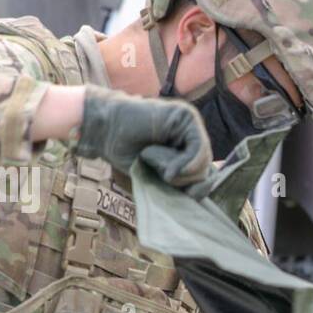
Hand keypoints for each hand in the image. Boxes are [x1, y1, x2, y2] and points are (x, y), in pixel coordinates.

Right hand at [75, 85, 213, 198]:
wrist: (105, 131)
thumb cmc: (127, 153)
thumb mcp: (158, 175)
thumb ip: (182, 179)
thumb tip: (207, 185)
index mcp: (187, 149)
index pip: (206, 172)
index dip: (200, 189)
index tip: (186, 196)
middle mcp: (192, 135)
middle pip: (206, 167)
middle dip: (185, 181)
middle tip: (160, 175)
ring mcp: (190, 123)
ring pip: (203, 159)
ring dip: (179, 172)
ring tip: (153, 161)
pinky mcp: (185, 116)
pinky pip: (197, 148)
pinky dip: (183, 164)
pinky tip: (166, 168)